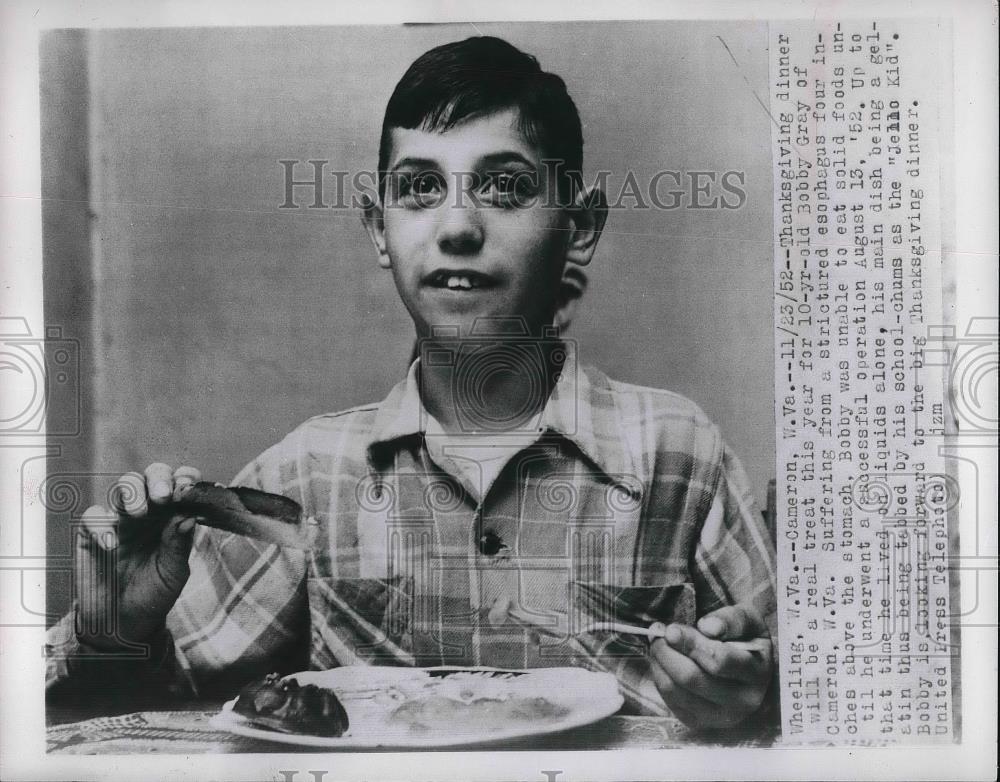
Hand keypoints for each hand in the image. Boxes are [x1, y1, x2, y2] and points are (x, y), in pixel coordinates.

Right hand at [74, 463, 202, 650]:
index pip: (181, 484)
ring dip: (132, 493)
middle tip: (163, 496)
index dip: (186, 479)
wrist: (123, 624)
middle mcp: (148, 512)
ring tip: (138, 514)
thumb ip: (179, 544)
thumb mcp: (174, 572)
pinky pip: (92, 517)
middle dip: (158, 478)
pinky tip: (111, 546)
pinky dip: (100, 526)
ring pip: (123, 486)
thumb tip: (189, 516)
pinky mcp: (91, 534)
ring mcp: (119, 520)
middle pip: (151, 476)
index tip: (190, 486)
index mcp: (173, 515)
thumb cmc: (154, 593)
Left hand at [648, 604, 772, 729]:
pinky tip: (661, 660)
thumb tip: (708, 627)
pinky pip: (670, 700)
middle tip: (658, 632)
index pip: (720, 661)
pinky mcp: (699, 722)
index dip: (691, 643)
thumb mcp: (747, 620)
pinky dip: (659, 677)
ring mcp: (720, 717)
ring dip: (659, 662)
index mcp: (757, 674)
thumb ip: (731, 619)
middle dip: (668, 651)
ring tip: (658, 643)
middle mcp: (742, 702)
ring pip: (677, 690)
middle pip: (692, 678)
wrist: (747, 665)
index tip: (671, 629)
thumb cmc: (745, 638)